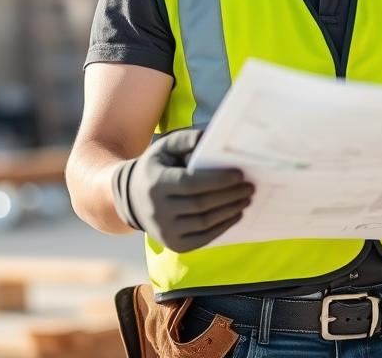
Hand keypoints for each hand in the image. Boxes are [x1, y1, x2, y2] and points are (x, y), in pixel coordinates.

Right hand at [111, 128, 254, 251]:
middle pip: (201, 205)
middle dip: (230, 196)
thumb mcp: (166, 147)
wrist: (132, 198)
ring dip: (230, 211)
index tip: (240, 175)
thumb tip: (209, 136)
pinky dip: (223, 227)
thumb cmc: (157, 167)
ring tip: (246, 199)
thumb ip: (186, 139)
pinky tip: (236, 214)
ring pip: (205, 223)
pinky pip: (203, 238)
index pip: (191, 184)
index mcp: (156, 183)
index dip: (217, 181)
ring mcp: (165, 231)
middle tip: (250, 187)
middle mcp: (158, 210)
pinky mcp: (173, 244)